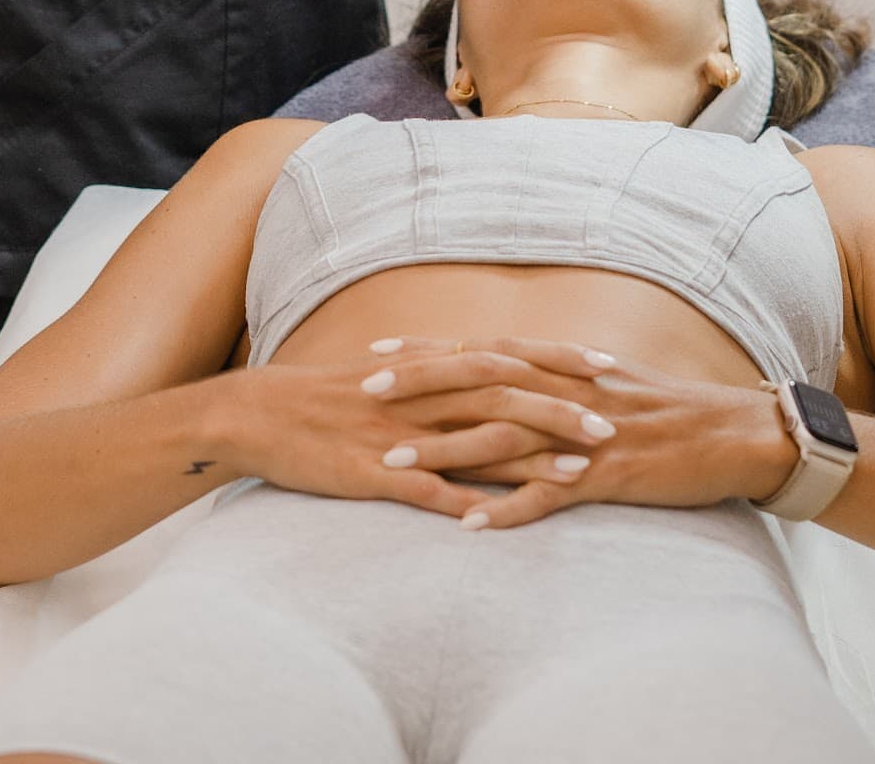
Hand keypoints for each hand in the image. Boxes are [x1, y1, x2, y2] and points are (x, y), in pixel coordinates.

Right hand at [216, 341, 610, 519]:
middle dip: (562, 409)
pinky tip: (497, 520)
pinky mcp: (371, 471)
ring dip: (530, 457)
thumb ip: (440, 373)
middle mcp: (422, 392)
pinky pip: (424, 489)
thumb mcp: (392, 374)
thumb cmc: (328, 397)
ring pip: (475, 440)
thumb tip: (489, 372)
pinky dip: (463, 503)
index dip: (559, 360)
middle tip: (614, 424)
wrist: (260, 414)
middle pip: (505, 394)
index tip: (608, 366)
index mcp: (430, 365)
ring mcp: (398, 431)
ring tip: (581, 472)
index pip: (508, 354)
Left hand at [362, 337, 794, 529]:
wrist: (737, 432)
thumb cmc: (670, 412)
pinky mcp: (611, 472)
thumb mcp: (605, 385)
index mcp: (562, 367)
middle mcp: (566, 390)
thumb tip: (508, 380)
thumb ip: (555, 381)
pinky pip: (551, 492)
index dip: (426, 352)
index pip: (480, 351)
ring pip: (502, 436)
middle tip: (362, 394)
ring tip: (391, 464)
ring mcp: (586, 432)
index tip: (374, 354)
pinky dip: (509, 508)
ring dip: (444, 450)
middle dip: (418, 387)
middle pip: (479, 381)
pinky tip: (468, 526)